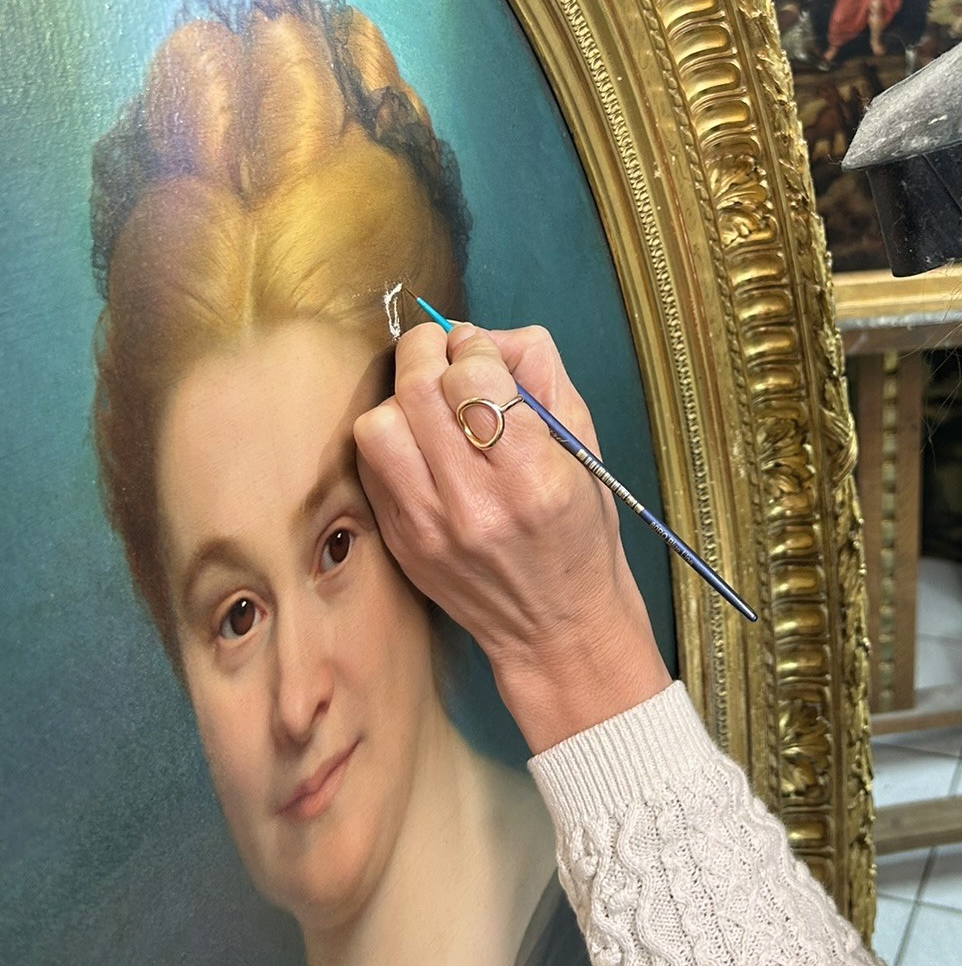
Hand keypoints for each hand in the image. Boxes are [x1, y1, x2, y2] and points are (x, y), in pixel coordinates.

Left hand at [354, 322, 672, 751]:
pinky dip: (392, 439)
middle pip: (417, 389)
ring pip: (379, 424)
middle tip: (445, 354)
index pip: (474, 379)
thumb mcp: (586, 451)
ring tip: (430, 404)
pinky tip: (420, 443)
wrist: (556, 629)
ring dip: (401, 399)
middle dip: (428, 350)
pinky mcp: (401, 541)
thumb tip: (493, 336)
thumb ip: (544, 381)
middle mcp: (475, 503)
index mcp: (533, 478)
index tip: (483, 353)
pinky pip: (371, 465)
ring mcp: (429, 527)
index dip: (474, 348)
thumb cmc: (581, 535)